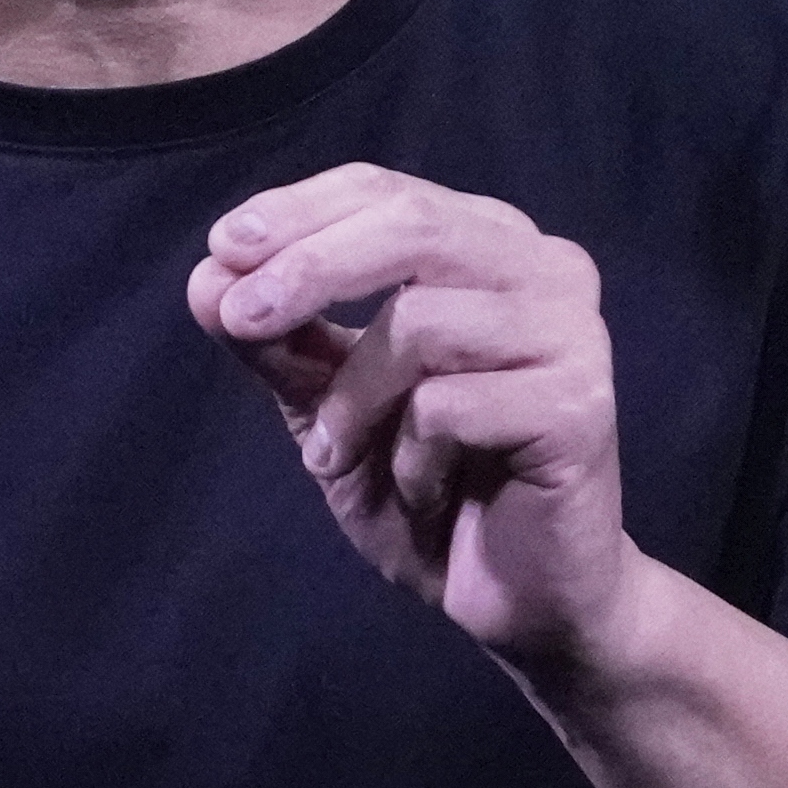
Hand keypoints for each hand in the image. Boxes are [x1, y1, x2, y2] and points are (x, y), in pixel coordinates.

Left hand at [187, 164, 640, 665]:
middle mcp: (544, 268)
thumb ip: (277, 341)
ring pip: (422, 323)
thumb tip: (207, 276)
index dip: (299, 211)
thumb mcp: (329, 407)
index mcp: (489, 244)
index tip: (222, 249)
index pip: (385, 190)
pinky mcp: (580, 406)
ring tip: (342, 459)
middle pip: (411, 226)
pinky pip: (451, 407)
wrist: (517, 597)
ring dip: (354, 402)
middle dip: (309, 268)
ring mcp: (571, 333)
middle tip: (237, 319)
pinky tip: (427, 494)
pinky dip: (412, 459)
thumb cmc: (431, 486)